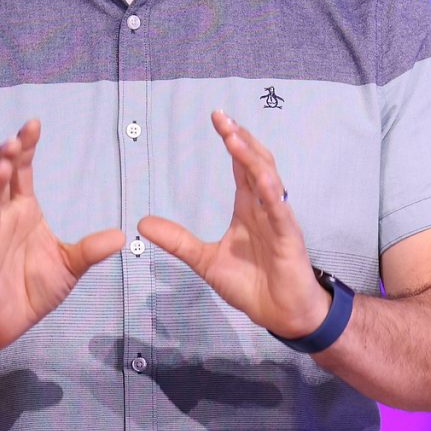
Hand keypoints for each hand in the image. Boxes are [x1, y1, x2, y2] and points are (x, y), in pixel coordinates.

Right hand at [0, 119, 123, 355]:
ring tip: (1, 165)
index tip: (33, 125)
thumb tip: (122, 235)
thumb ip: (91, 250)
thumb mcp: (71, 266)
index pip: (22, 171)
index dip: (25, 148)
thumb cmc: (34, 287)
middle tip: (13, 139)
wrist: (10, 322)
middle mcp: (3, 217)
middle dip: (4, 157)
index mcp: (24, 210)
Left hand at [139, 110, 331, 340]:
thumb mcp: (205, 261)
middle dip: (241, 138)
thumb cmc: (252, 284)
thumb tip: (142, 222)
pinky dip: (272, 194)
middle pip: (255, 162)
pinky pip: (280, 212)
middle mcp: (265, 207)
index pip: (240, 166)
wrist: (282, 314)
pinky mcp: (288, 238)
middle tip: (222, 117)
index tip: (217, 118)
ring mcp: (279, 220)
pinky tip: (262, 179)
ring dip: (252, 157)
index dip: (232, 141)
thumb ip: (178, 241)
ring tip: (235, 137)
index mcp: (249, 207)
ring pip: (268, 179)